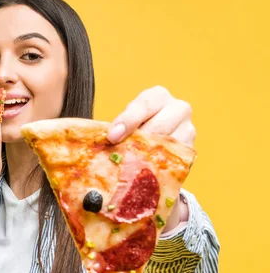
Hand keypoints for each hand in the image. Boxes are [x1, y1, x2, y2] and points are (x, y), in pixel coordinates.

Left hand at [107, 86, 193, 231]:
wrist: (152, 151)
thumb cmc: (131, 134)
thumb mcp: (123, 126)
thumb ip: (112, 130)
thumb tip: (83, 139)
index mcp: (157, 97)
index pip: (146, 102)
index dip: (129, 118)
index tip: (112, 136)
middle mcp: (178, 109)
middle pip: (163, 121)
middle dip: (139, 137)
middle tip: (119, 152)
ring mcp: (187, 130)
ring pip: (172, 141)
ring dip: (150, 154)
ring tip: (131, 164)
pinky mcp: (189, 152)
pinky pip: (177, 160)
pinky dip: (159, 167)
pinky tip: (143, 174)